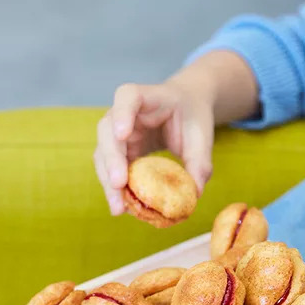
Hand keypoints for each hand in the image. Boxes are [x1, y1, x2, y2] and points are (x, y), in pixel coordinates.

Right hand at [95, 80, 214, 214]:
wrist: (186, 108)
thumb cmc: (192, 116)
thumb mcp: (201, 136)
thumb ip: (200, 162)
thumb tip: (193, 194)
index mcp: (148, 97)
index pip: (128, 96)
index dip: (122, 114)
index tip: (122, 134)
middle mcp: (125, 113)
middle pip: (107, 131)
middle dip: (111, 159)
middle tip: (118, 184)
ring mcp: (118, 132)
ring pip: (102, 154)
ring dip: (108, 181)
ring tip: (118, 208)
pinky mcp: (119, 151)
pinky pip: (111, 169)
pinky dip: (115, 188)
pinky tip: (123, 207)